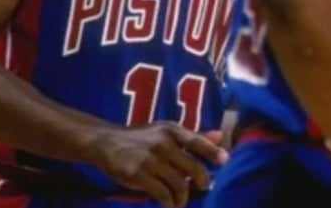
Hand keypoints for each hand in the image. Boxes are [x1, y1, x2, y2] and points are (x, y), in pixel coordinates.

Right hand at [85, 122, 226, 207]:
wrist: (105, 142)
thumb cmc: (141, 138)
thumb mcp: (165, 131)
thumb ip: (192, 136)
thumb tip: (219, 135)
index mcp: (171, 130)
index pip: (197, 141)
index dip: (213, 151)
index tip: (225, 161)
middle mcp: (162, 143)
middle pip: (192, 167)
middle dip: (202, 181)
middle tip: (204, 187)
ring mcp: (149, 159)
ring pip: (178, 183)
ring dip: (184, 196)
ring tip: (182, 200)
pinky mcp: (137, 175)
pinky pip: (161, 193)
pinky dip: (169, 202)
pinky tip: (170, 205)